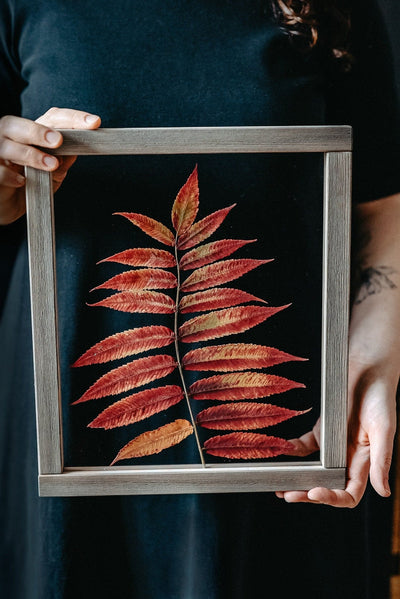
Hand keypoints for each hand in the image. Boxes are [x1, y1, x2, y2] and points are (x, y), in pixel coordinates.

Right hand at [0, 107, 100, 224]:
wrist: (7, 207)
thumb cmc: (30, 185)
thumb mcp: (53, 173)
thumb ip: (63, 161)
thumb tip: (76, 150)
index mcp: (27, 132)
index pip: (49, 117)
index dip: (71, 118)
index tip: (93, 123)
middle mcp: (7, 137)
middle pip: (16, 124)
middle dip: (39, 131)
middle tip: (58, 140)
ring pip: (6, 146)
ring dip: (30, 154)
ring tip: (50, 165)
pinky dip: (11, 175)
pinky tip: (22, 182)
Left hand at [276, 358, 396, 506]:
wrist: (367, 368)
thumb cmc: (380, 396)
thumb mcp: (384, 428)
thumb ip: (381, 460)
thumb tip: (384, 492)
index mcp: (364, 461)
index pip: (349, 492)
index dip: (333, 498)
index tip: (315, 492)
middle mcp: (347, 458)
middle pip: (327, 485)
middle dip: (307, 493)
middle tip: (288, 494)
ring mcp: (332, 446)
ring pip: (313, 470)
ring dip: (297, 479)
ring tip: (279, 485)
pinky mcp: (320, 431)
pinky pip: (305, 446)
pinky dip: (293, 450)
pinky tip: (282, 451)